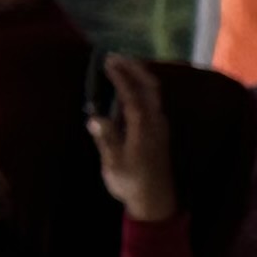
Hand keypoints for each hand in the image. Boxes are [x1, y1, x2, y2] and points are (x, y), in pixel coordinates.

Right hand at [90, 58, 177, 225]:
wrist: (156, 201)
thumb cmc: (132, 183)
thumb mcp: (114, 163)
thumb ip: (106, 138)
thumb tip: (95, 117)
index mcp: (144, 129)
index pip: (133, 96)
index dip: (121, 77)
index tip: (107, 62)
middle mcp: (156, 123)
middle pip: (150, 87)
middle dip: (134, 69)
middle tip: (115, 56)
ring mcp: (161, 126)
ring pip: (154, 94)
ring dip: (139, 76)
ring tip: (121, 64)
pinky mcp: (159, 131)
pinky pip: (153, 102)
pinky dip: (142, 87)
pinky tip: (130, 86)